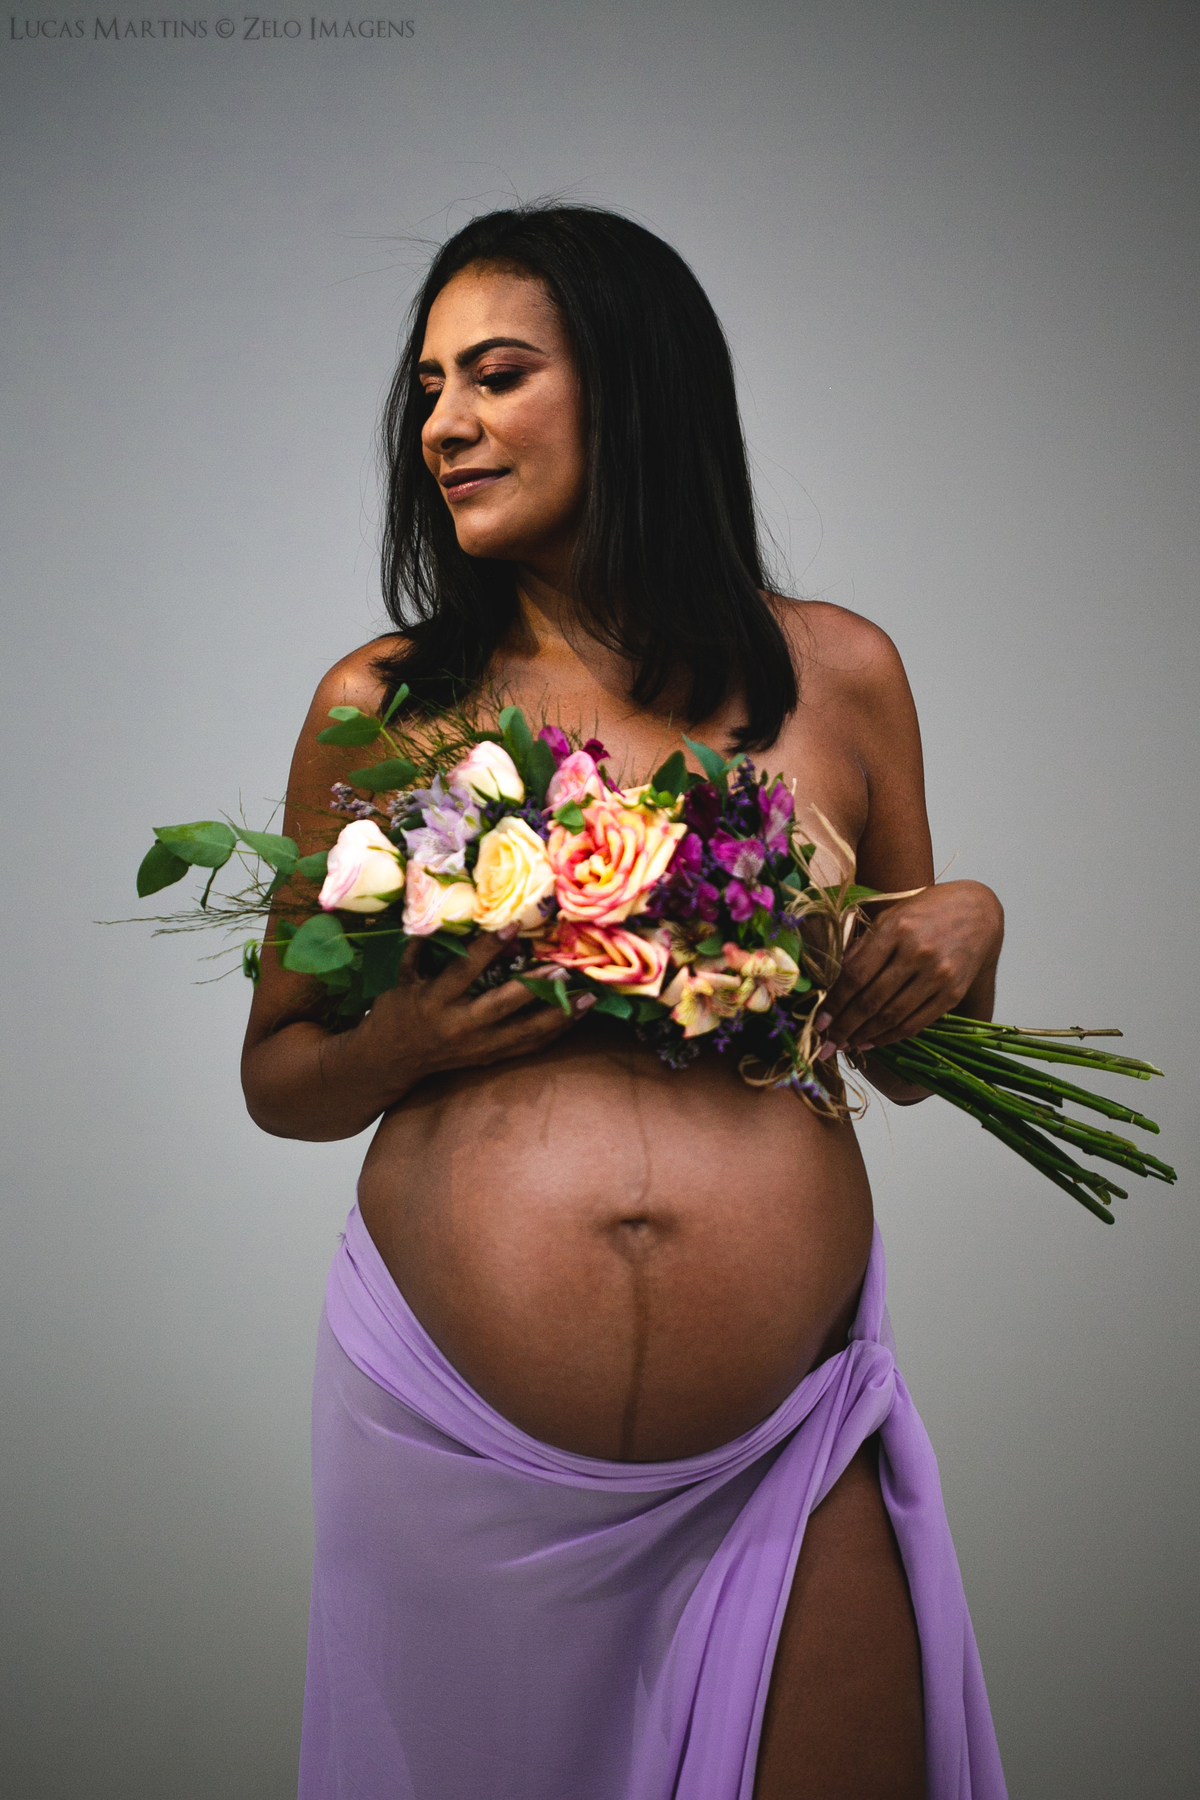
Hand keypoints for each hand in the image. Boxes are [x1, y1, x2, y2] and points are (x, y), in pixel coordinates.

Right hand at [356, 931, 590, 1094]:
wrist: (389, 1061)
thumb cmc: (396, 1013)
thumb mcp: (402, 979)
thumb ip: (421, 950)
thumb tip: (442, 915)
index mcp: (434, 1000)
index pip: (464, 971)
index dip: (487, 948)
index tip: (512, 926)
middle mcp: (458, 1025)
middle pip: (502, 1006)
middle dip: (534, 988)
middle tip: (563, 970)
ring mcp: (477, 1046)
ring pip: (524, 1032)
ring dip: (558, 1015)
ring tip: (588, 998)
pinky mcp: (488, 1059)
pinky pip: (527, 1047)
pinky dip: (552, 1033)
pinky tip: (574, 1018)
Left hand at [815, 880, 1003, 1055]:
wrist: (979, 911)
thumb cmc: (928, 910)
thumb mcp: (891, 915)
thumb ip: (864, 946)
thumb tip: (836, 979)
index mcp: (896, 929)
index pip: (856, 975)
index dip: (834, 1003)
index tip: (818, 1021)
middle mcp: (917, 953)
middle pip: (872, 1000)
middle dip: (844, 1027)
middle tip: (826, 1044)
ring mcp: (938, 975)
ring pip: (892, 1016)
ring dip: (864, 1036)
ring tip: (845, 1045)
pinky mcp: (953, 993)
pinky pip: (916, 1023)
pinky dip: (891, 1037)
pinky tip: (872, 1041)